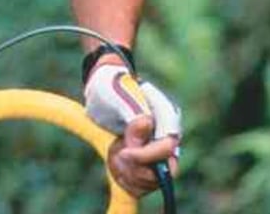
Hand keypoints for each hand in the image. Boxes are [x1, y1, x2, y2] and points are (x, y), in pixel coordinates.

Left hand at [84, 63, 182, 194]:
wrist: (102, 89)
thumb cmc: (111, 87)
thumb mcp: (118, 95)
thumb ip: (134, 112)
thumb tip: (145, 129)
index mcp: (166, 116)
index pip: (167, 147)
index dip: (145, 156)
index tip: (123, 152)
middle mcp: (166, 135)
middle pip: (167, 169)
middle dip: (139, 170)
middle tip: (118, 157)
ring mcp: (157, 149)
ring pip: (154, 180)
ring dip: (130, 174)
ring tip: (114, 155)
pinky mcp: (146, 161)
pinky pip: (143, 183)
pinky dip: (127, 180)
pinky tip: (116, 164)